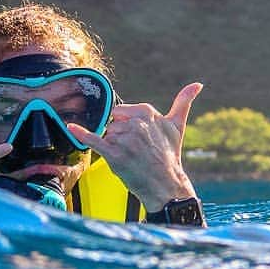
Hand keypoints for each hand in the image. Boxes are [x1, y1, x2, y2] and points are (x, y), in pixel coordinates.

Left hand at [67, 82, 202, 213]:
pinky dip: (81, 133)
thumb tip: (198, 84)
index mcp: (147, 112)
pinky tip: (71, 126)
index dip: (128, 126)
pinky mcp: (114, 154)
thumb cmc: (170, 155)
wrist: (166, 185)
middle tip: (136, 151)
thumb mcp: (177, 126)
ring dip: (114, 146)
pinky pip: (93, 139)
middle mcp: (136, 123)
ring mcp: (125, 139)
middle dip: (120, 136)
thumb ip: (184, 101)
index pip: (122, 111)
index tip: (140, 139)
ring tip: (130, 158)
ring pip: (107, 134)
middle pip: (113, 123)